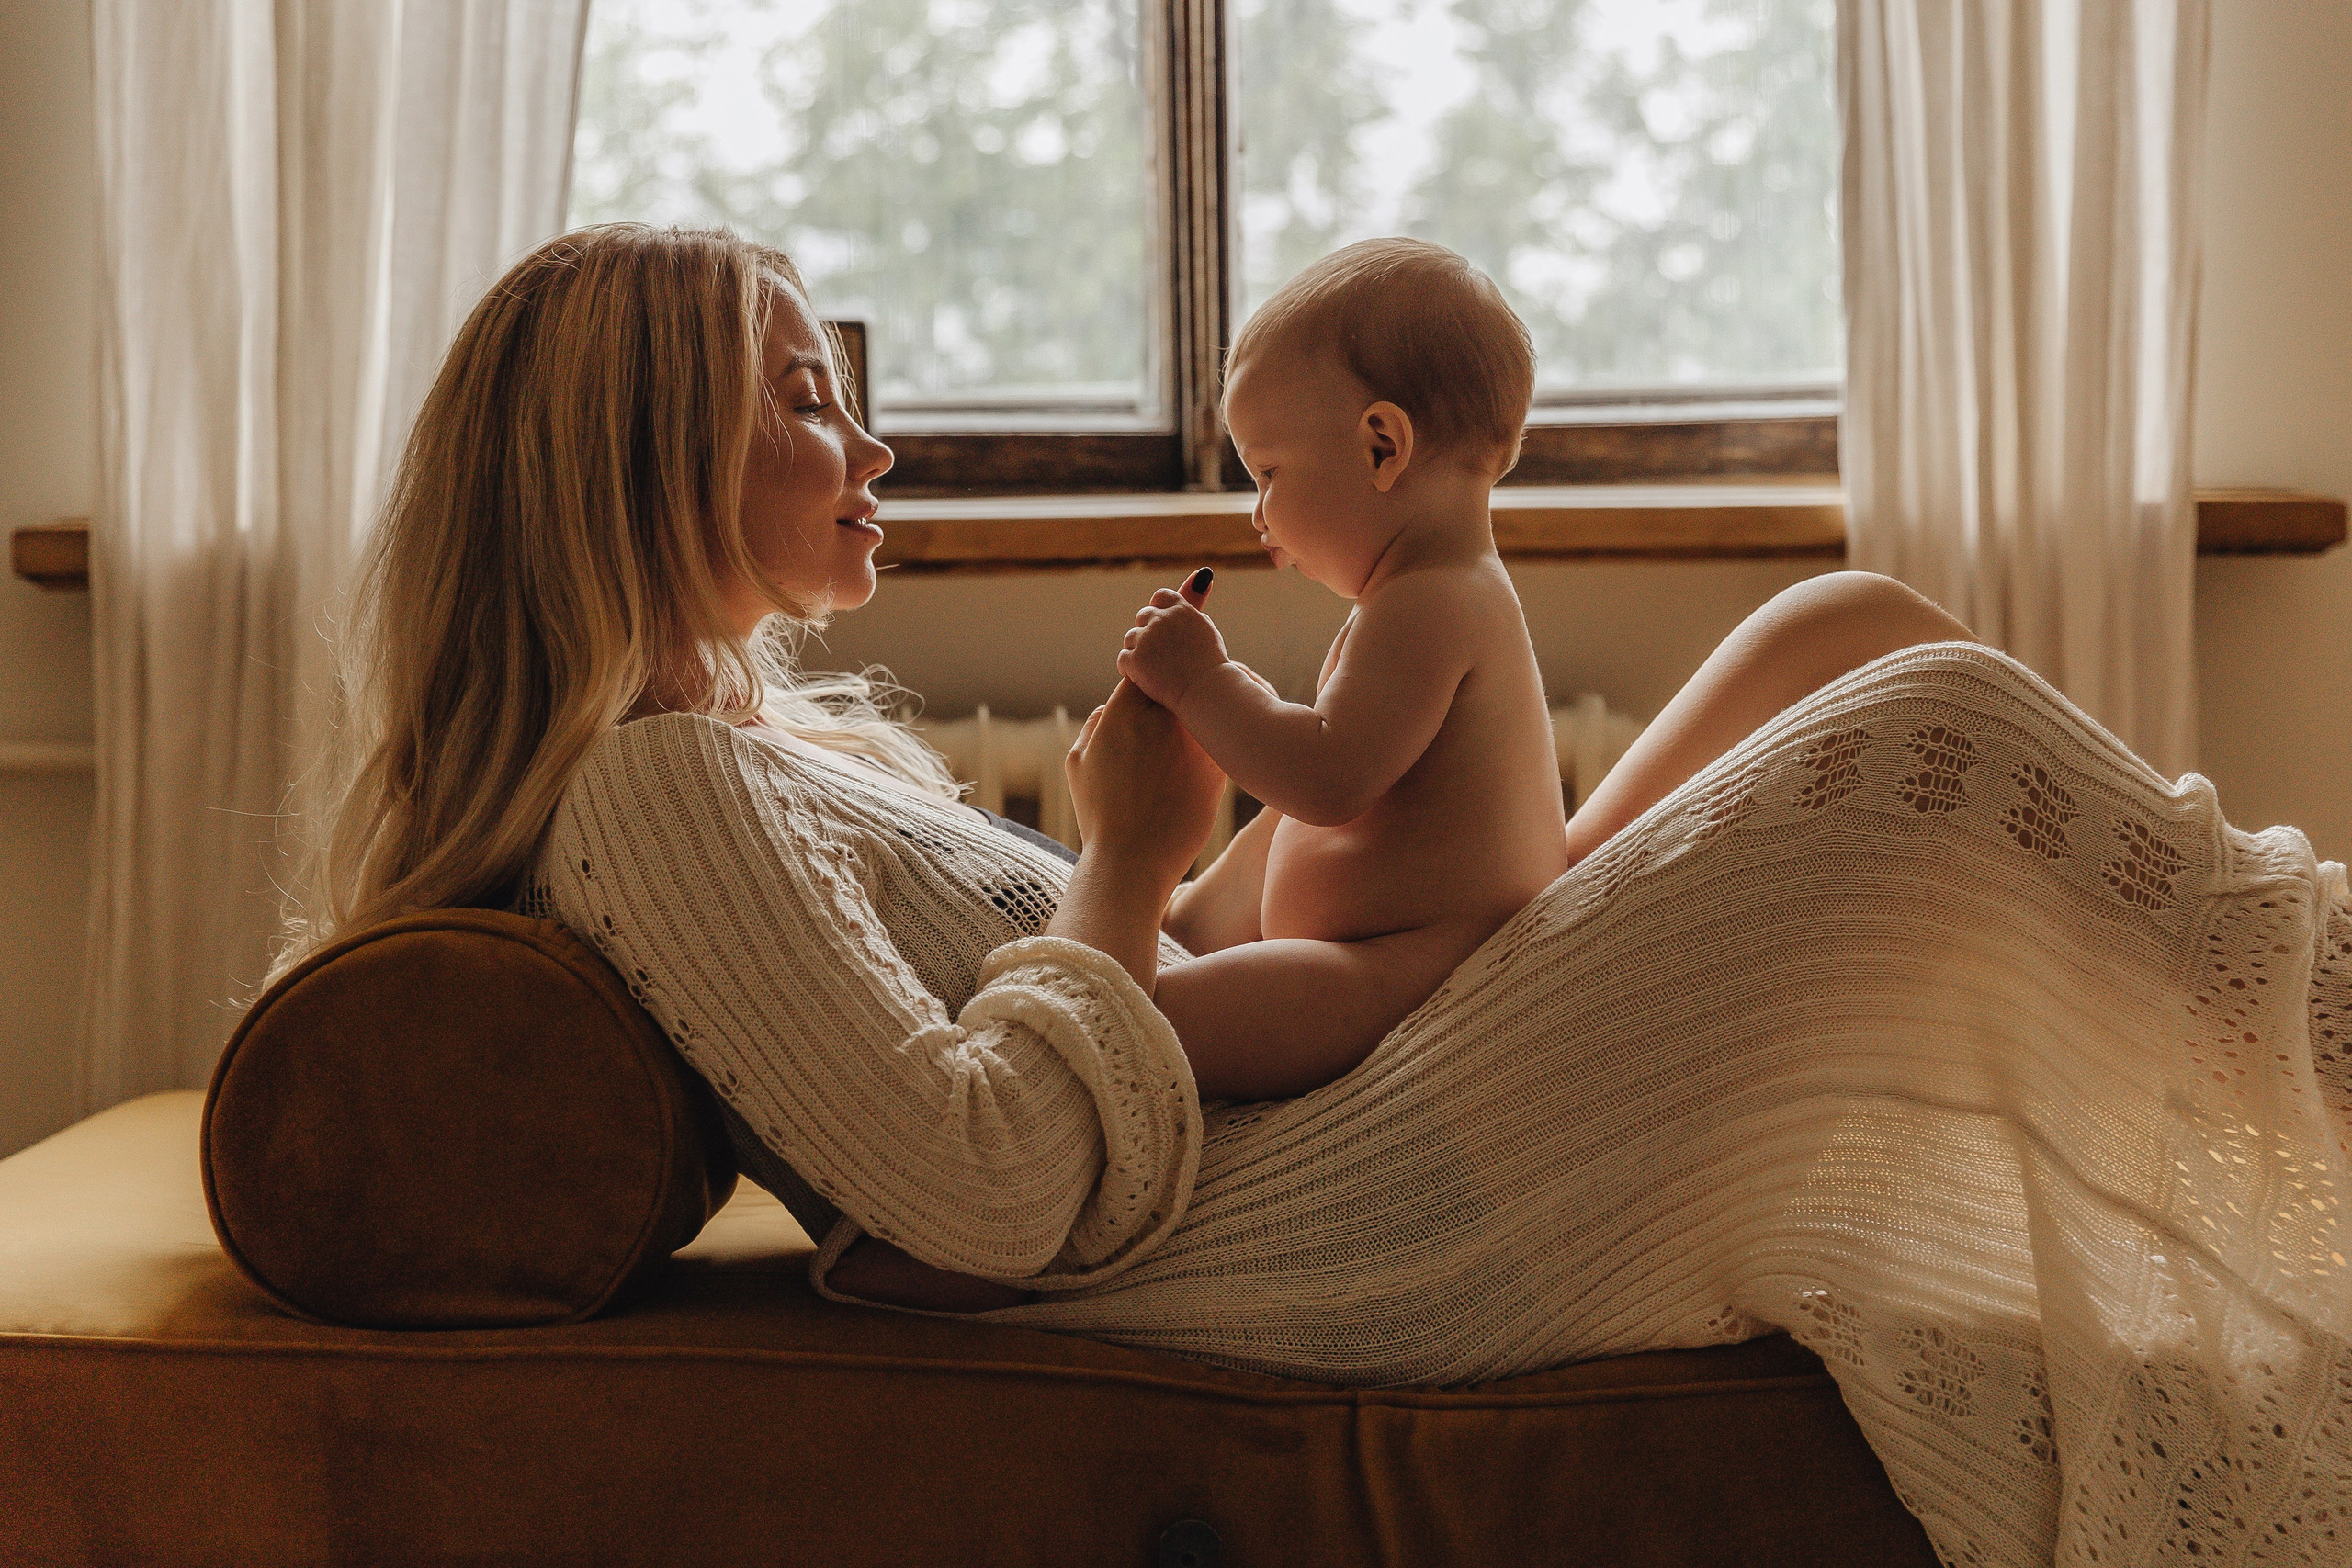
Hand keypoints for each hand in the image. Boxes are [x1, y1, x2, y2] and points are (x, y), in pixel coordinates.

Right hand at [1064, 676, 1225, 884]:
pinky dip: (1219, 742)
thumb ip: (1095, 725)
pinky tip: (1210, 756)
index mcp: (1123, 713)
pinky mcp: (1217, 768)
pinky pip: (1223, 741)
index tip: (1150, 688)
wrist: (1132, 863)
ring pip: (1206, 711)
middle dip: (1179, 693)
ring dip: (1202, 717)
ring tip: (1190, 734)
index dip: (1148, 676)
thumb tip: (1111, 707)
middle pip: (1179, 687)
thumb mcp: (1078, 764)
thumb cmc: (1100, 815)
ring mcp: (1192, 743)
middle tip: (1181, 700)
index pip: (1144, 672)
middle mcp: (1161, 721)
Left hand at [1117, 578, 1230, 710]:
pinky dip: (1131, 669)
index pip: (1160, 596)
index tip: (1162, 624)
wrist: (1206, 690)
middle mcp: (1161, 619)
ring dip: (1138, 650)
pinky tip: (1145, 678)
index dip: (1159, 610)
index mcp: (1180, 608)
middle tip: (1159, 653)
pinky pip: (1123, 659)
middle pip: (1143, 617)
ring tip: (1154, 668)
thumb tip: (1200, 577)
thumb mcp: (1206, 627)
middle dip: (1148, 632)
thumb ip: (1194, 605)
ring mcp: (1146, 638)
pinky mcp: (1134, 659)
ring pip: (1131, 638)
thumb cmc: (1210, 663)